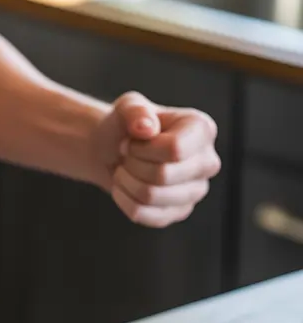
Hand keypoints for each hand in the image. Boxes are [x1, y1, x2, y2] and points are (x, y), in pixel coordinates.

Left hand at [94, 92, 220, 227]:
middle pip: (162, 175)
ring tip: (125, 169)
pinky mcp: (180, 211)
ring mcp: (197, 190)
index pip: (174, 149)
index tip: (130, 140)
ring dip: (125, 181)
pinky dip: (123, 200)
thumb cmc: (127, 126)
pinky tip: (123, 186)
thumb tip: (145, 127)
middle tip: (126, 155)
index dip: (140, 148)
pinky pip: (144, 215)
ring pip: (151, 197)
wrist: (115, 150)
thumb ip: (135, 110)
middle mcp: (208, 162)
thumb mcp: (127, 107)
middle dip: (131, 164)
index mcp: (202, 130)